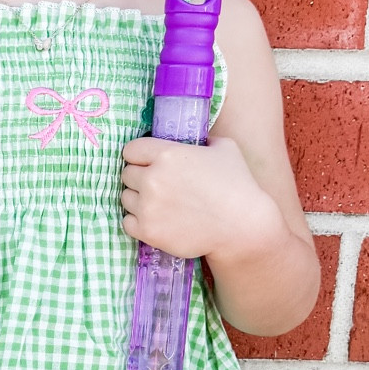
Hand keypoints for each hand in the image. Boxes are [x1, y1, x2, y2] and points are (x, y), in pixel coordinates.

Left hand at [120, 135, 284, 264]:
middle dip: (140, 177)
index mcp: (166, 155)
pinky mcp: (148, 231)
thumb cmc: (237, 185)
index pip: (131, 150)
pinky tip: (155, 219)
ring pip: (126, 197)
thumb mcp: (224, 148)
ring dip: (138, 199)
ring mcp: (147, 207)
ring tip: (159, 203)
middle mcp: (152, 179)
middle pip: (127, 174)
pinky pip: (127, 221)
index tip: (148, 162)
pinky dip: (138, 221)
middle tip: (159, 185)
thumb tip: (195, 138)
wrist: (242, 227)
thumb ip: (202, 140)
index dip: (140, 155)